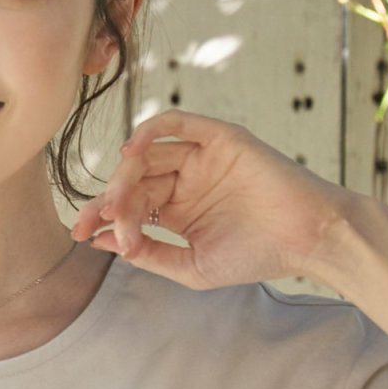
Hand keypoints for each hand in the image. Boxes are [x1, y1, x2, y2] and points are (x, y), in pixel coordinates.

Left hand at [70, 108, 354, 291]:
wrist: (306, 239)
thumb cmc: (257, 256)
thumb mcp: (192, 266)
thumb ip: (150, 254)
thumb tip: (103, 242)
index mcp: (178, 211)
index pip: (130, 206)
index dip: (103, 218)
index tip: (81, 234)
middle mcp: (186, 181)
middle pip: (134, 181)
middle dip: (109, 201)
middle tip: (95, 222)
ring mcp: (202, 157)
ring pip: (149, 156)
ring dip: (126, 177)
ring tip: (116, 203)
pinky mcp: (220, 138)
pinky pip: (177, 122)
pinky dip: (151, 131)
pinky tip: (132, 152)